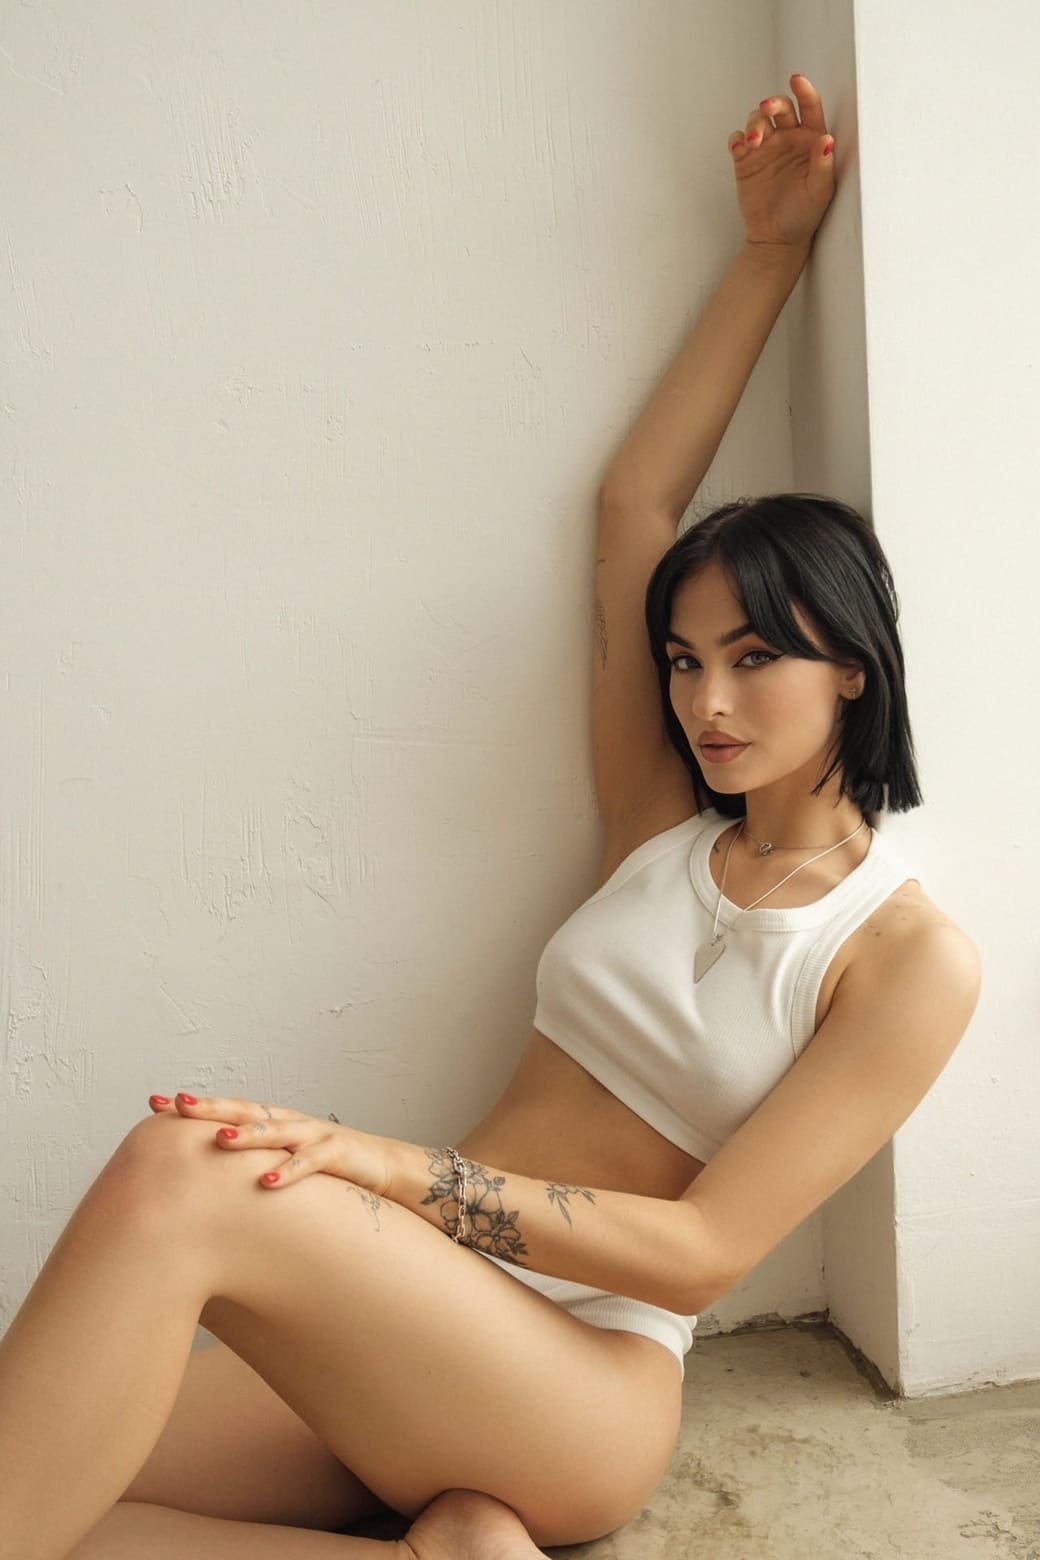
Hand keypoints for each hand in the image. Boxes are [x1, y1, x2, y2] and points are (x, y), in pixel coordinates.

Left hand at [146, 1091, 390, 1193]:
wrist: (382, 1165)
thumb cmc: (325, 1166)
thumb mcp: (284, 1161)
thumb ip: (251, 1163)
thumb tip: (202, 1181)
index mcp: (273, 1121)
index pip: (227, 1109)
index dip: (194, 1106)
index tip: (155, 1101)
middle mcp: (289, 1122)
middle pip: (245, 1110)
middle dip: (211, 1107)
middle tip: (178, 1104)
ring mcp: (313, 1135)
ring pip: (276, 1132)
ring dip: (247, 1136)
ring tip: (219, 1139)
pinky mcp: (337, 1154)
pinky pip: (310, 1163)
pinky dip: (290, 1171)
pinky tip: (268, 1182)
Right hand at [729, 73, 835, 249]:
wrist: (777, 238)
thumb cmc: (804, 215)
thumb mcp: (820, 191)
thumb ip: (824, 164)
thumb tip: (828, 139)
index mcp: (810, 139)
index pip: (809, 107)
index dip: (804, 91)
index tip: (797, 80)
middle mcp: (788, 139)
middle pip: (779, 108)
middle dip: (772, 104)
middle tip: (767, 110)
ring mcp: (766, 148)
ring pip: (757, 120)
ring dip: (754, 125)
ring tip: (753, 143)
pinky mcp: (746, 161)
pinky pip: (738, 140)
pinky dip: (737, 140)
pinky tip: (740, 148)